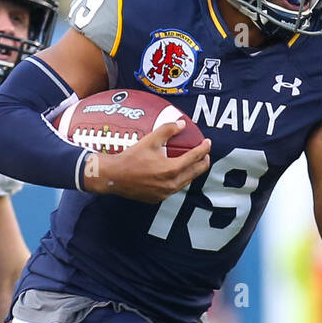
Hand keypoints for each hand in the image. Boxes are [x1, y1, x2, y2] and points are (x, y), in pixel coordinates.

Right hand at [82, 120, 210, 202]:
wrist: (113, 177)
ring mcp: (164, 193)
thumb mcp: (149, 140)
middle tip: (204, 154)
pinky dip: (178, 180)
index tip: (207, 143)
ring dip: (191, 172)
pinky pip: (173, 189)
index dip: (204, 148)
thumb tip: (181, 124)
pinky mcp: (157, 198)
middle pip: (195, 172)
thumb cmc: (130, 158)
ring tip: (191, 164)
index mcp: (171, 169)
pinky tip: (174, 174)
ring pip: (185, 182)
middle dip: (203, 162)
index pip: (195, 157)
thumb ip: (167, 130)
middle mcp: (171, 184)